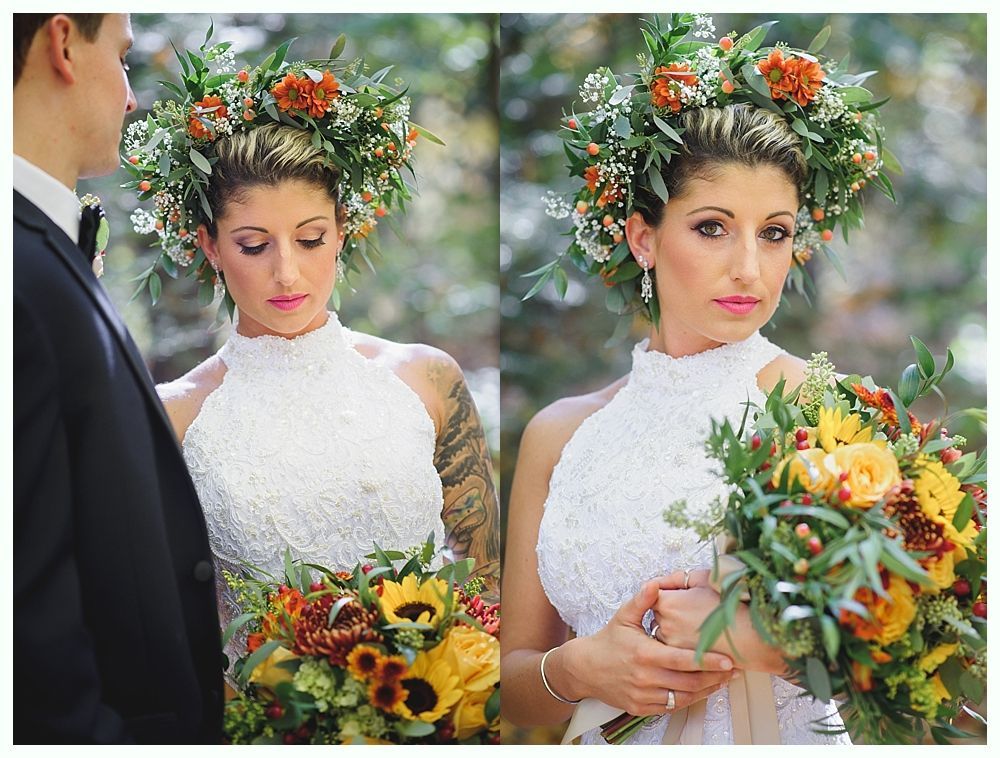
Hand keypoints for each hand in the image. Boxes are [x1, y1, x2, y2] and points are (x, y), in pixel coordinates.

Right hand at [558, 580, 736, 716]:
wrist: (585, 668)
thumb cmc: (608, 640)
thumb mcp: (624, 616)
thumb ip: (643, 600)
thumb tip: (656, 583)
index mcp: (644, 654)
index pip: (683, 660)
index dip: (708, 661)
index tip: (728, 660)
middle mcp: (645, 678)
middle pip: (689, 682)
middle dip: (714, 678)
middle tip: (733, 671)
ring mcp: (643, 696)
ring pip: (683, 698)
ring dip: (706, 691)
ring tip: (723, 681)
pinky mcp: (641, 708)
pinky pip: (672, 707)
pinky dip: (689, 700)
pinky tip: (702, 690)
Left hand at [651, 574, 786, 673]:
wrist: (752, 635)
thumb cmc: (731, 604)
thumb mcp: (704, 579)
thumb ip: (677, 578)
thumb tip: (661, 581)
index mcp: (667, 603)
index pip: (652, 596)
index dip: (667, 594)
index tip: (678, 595)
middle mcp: (665, 625)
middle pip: (657, 617)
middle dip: (668, 613)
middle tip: (689, 611)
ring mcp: (673, 646)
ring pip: (664, 636)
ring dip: (673, 631)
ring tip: (695, 626)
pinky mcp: (683, 662)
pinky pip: (675, 654)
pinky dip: (682, 648)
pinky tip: (698, 642)